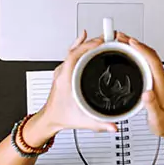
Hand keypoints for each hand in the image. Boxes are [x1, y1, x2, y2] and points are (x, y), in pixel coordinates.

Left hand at [26, 31, 118, 145]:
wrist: (49, 119)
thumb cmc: (60, 117)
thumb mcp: (82, 122)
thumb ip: (100, 125)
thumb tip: (114, 126)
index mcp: (65, 81)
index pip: (74, 56)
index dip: (87, 47)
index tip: (99, 42)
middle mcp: (62, 73)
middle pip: (75, 50)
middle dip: (92, 42)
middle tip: (107, 38)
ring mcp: (62, 71)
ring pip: (73, 50)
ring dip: (87, 43)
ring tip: (101, 38)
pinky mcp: (64, 71)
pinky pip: (72, 54)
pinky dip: (80, 46)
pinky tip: (86, 40)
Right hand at [119, 34, 163, 140]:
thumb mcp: (157, 118)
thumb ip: (152, 106)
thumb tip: (146, 94)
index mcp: (161, 84)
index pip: (152, 60)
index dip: (141, 49)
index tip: (130, 42)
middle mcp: (161, 78)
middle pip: (149, 54)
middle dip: (135, 43)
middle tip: (120, 37)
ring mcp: (159, 79)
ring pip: (148, 57)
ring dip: (136, 48)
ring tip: (122, 42)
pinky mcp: (156, 81)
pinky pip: (147, 63)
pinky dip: (137, 56)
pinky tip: (129, 56)